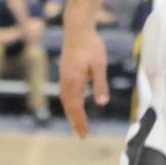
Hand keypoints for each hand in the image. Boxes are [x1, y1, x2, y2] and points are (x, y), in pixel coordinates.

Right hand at [59, 23, 108, 138]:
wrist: (77, 29)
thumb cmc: (91, 45)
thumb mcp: (99, 64)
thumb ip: (100, 83)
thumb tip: (102, 103)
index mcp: (74, 81)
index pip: (76, 108)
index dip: (80, 122)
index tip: (85, 134)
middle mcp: (66, 82)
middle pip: (69, 107)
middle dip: (75, 122)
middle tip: (82, 135)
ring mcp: (63, 77)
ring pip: (66, 101)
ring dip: (72, 114)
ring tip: (78, 124)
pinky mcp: (65, 73)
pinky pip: (65, 94)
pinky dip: (69, 104)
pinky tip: (74, 105)